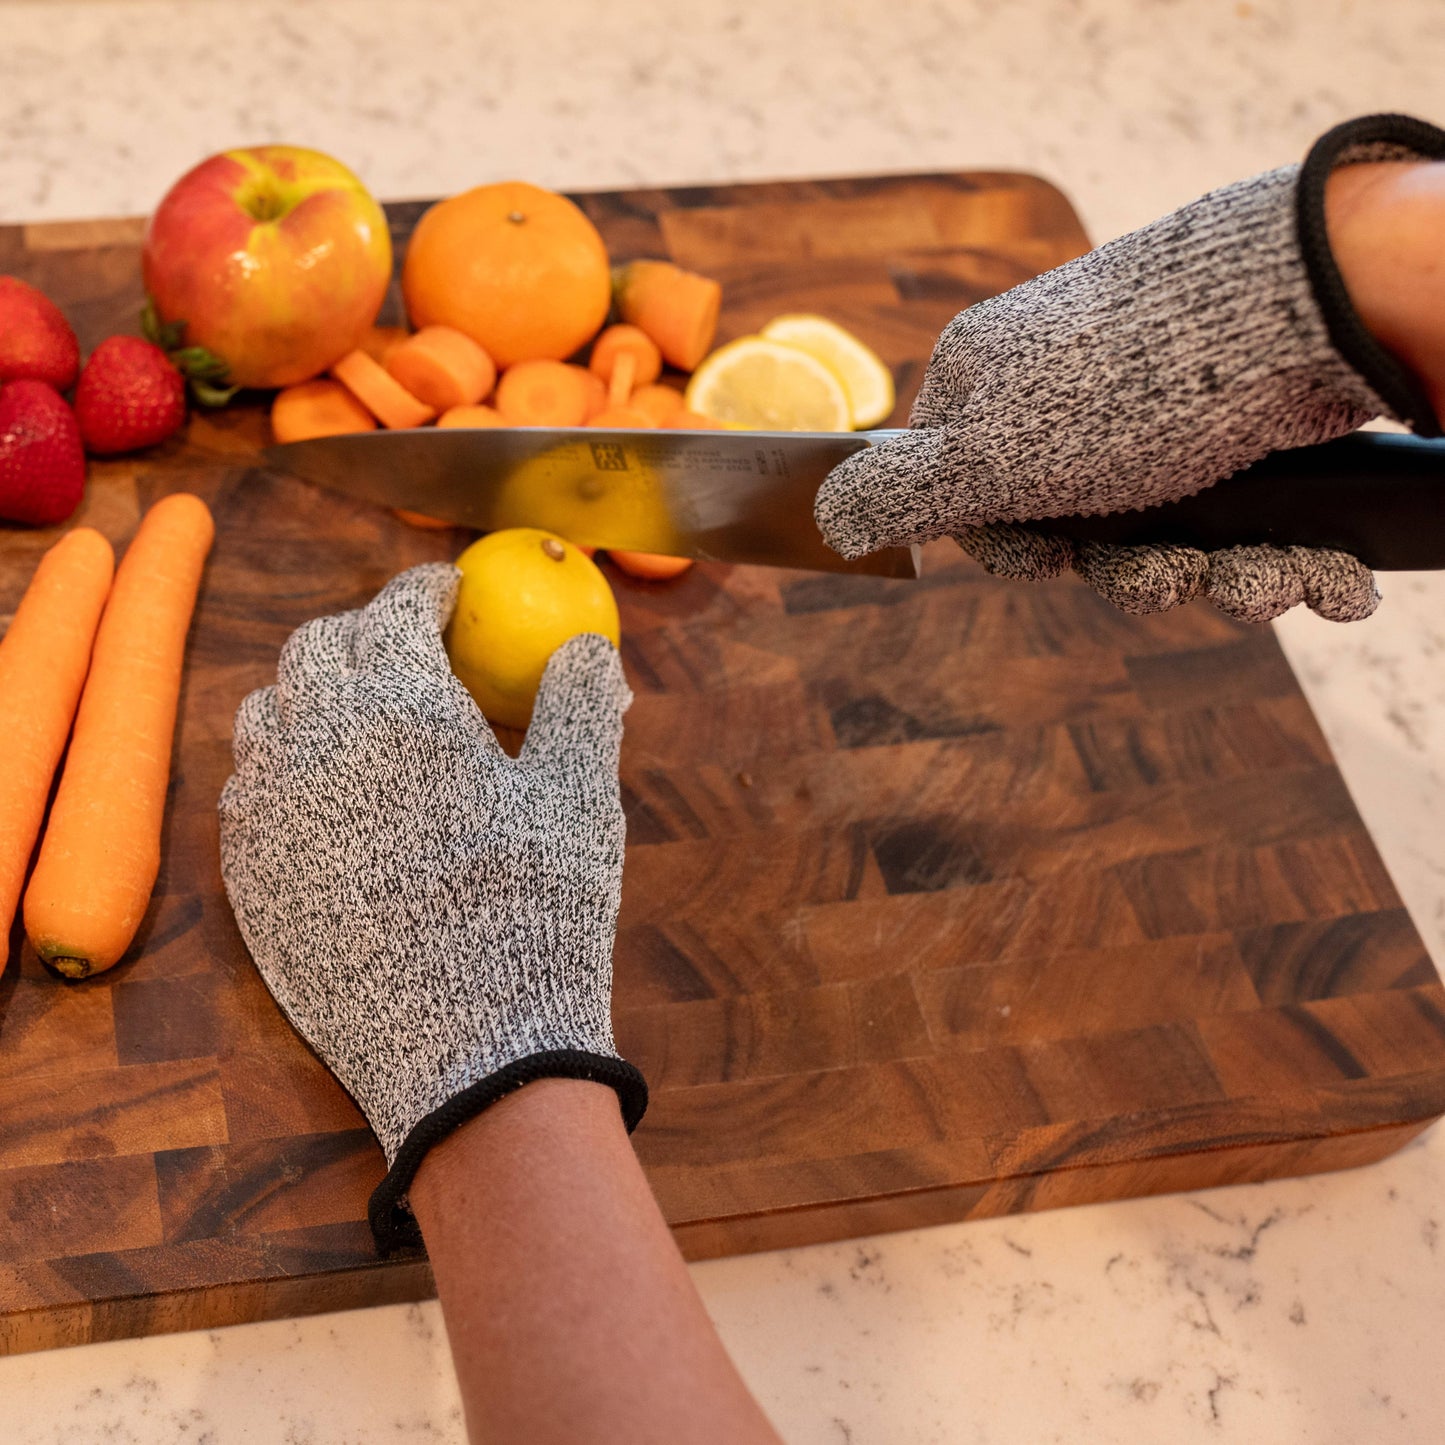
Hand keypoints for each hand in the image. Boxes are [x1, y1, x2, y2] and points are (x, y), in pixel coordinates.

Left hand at [218, 563, 645, 1251]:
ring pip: (267, 711)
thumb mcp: (580, 796)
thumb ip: (578, 704)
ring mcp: (270, 812)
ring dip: (313, 691)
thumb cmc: (537, 911)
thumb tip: (588, 644)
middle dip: (364, 630)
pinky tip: (325, 789)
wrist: (471, 1052)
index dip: (425, 590)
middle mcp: (317, 743)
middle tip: (408, 644)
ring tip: (361, 710)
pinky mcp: (249, 876)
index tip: (448, 591)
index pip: (396, 611)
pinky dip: (283, 763)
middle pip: (318, 648)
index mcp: (400, 707)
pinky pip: (247, 788)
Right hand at [816, 113, 1444, 622]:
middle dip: (1140, 574)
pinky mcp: (1248, 422)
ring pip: (1178, 535)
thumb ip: (903, 495)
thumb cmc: (1119, 389)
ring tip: (1274, 574)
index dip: (1015, 548)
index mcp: (994, 386)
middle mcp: (1073, 393)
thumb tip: (822, 515)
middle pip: (1085, 528)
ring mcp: (1165, 405)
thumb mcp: (988, 457)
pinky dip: (1288, 557)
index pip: (972, 493)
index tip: (1053, 560)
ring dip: (1228, 579)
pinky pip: (1250, 517)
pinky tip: (1324, 572)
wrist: (1297, 312)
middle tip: (1178, 573)